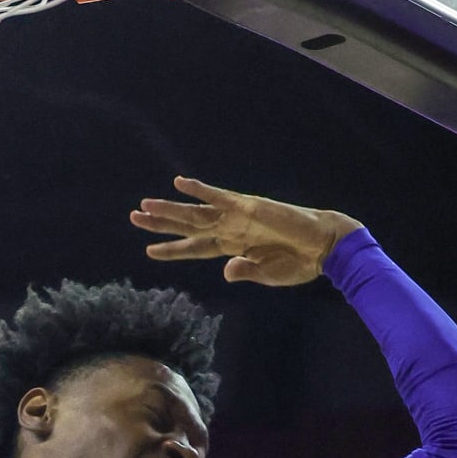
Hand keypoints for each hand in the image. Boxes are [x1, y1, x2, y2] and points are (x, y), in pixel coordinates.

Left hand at [131, 178, 362, 285]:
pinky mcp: (248, 206)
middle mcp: (229, 230)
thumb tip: (226, 271)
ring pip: (195, 212)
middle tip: (134, 217)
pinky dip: (200, 189)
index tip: (149, 251)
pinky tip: (181, 183)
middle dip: (160, 224)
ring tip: (144, 206)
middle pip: (188, 226)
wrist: (322, 247)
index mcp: (232, 249)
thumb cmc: (298, 263)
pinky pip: (218, 196)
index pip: (194, 248)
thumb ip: (245, 272)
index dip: (172, 249)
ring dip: (170, 209)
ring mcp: (237, 217)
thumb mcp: (267, 274)